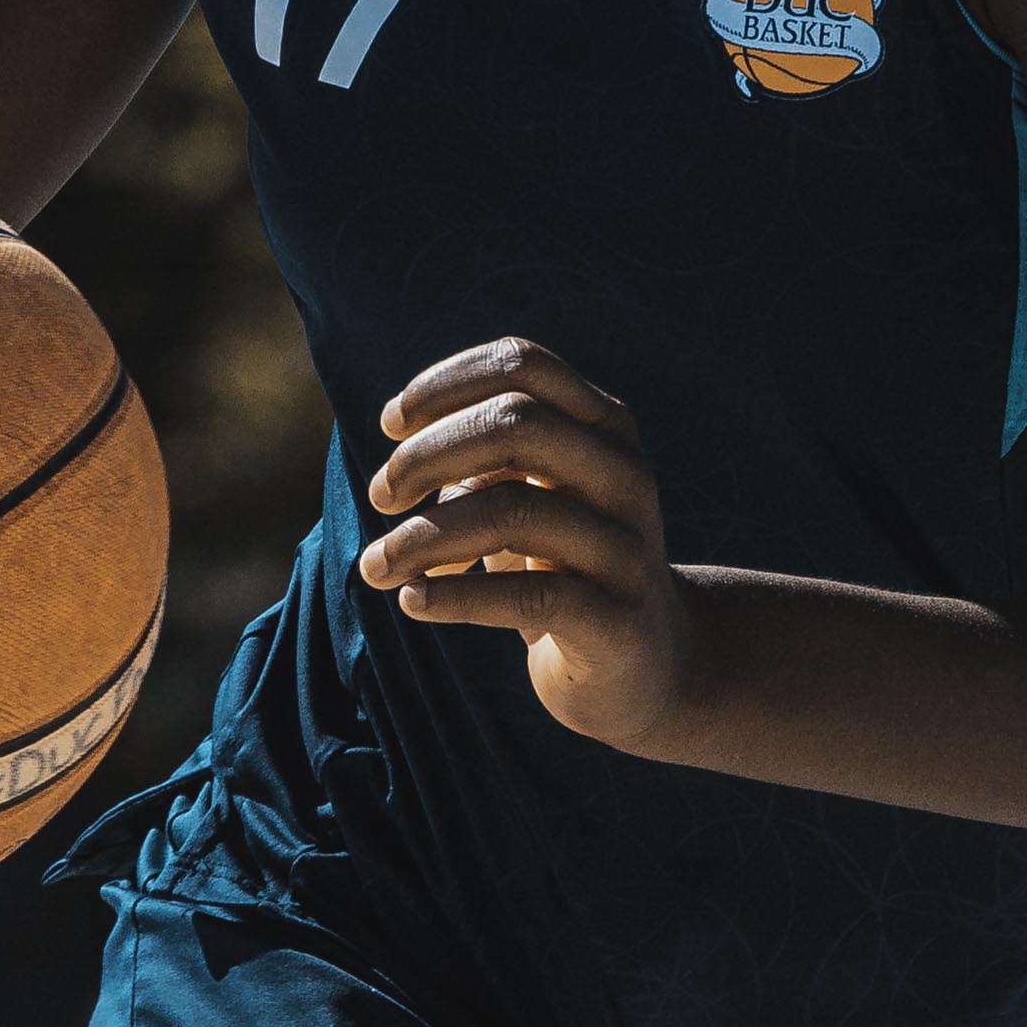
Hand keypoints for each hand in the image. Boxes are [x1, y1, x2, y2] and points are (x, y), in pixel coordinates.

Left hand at [358, 336, 700, 755]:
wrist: (650, 662)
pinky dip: (455, 598)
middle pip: (516, 425)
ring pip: (511, 512)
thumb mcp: (531, 498)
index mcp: (606, 428)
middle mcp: (626, 475)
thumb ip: (480, 465)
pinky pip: (527, 597)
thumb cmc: (568, 565)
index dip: (445, 384)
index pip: (523, 365)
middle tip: (380, 496)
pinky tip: (413, 600)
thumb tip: (400, 471)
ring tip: (376, 566)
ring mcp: (626, 548)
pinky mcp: (616, 620)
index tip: (391, 424)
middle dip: (427, 454)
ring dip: (421, 537)